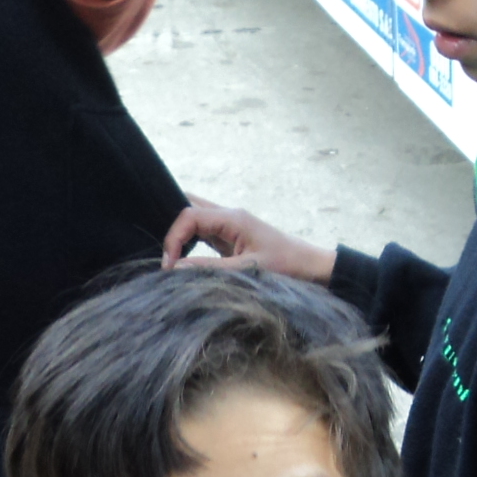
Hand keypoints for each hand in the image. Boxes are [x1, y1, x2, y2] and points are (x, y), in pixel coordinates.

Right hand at [163, 198, 335, 281]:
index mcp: (232, 218)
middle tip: (166, 258)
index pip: (189, 215)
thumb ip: (210, 268)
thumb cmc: (286, 265)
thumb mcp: (247, 269)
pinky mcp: (230, 236)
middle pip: (188, 207)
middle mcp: (228, 215)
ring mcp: (229, 224)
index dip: (173, 238)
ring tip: (172, 260)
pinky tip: (184, 259)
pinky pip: (202, 232)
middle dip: (172, 229)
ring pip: (194, 218)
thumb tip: (177, 268)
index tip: (169, 265)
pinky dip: (189, 242)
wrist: (309, 265)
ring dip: (180, 236)